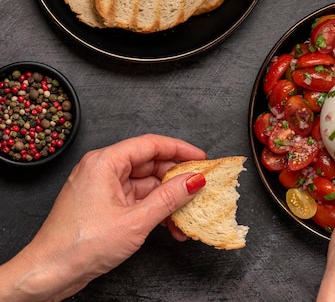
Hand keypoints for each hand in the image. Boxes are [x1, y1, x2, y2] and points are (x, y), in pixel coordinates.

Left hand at [0, 134, 206, 301]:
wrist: (48, 274)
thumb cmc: (80, 245)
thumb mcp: (135, 220)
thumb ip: (169, 197)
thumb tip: (194, 180)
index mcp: (105, 162)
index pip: (151, 144)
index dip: (180, 150)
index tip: (202, 159)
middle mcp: (103, 170)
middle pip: (150, 165)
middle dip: (177, 180)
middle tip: (200, 189)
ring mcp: (104, 188)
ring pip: (146, 185)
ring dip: (168, 201)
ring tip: (187, 216)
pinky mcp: (105, 206)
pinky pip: (137, 200)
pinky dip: (155, 211)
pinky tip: (171, 226)